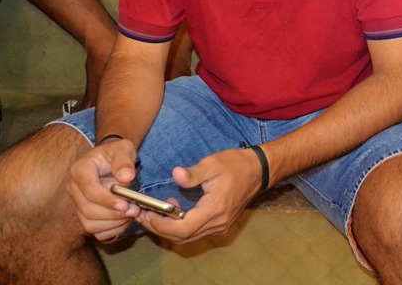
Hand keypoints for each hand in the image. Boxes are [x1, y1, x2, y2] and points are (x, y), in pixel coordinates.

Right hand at [66, 138, 140, 241]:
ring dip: (113, 223)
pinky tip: (125, 221)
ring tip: (131, 214)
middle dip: (113, 214)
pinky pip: (95, 231)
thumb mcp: (123, 148)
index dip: (106, 200)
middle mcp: (74, 189)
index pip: (89, 189)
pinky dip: (112, 230)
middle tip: (134, 210)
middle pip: (88, 210)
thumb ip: (124, 160)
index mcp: (80, 170)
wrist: (110, 160)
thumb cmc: (116, 153)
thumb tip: (126, 177)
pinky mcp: (84, 215)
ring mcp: (78, 204)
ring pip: (90, 223)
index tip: (125, 204)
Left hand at [138, 147, 262, 243]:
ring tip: (154, 214)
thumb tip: (175, 175)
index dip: (161, 225)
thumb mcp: (213, 163)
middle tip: (143, 216)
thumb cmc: (235, 164)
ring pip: (188, 238)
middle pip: (183, 237)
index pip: (183, 228)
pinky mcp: (221, 225)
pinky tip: (174, 212)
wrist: (258, 170)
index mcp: (214, 209)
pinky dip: (180, 228)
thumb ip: (193, 173)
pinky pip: (196, 233)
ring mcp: (220, 226)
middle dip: (159, 229)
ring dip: (169, 230)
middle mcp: (218, 223)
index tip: (146, 214)